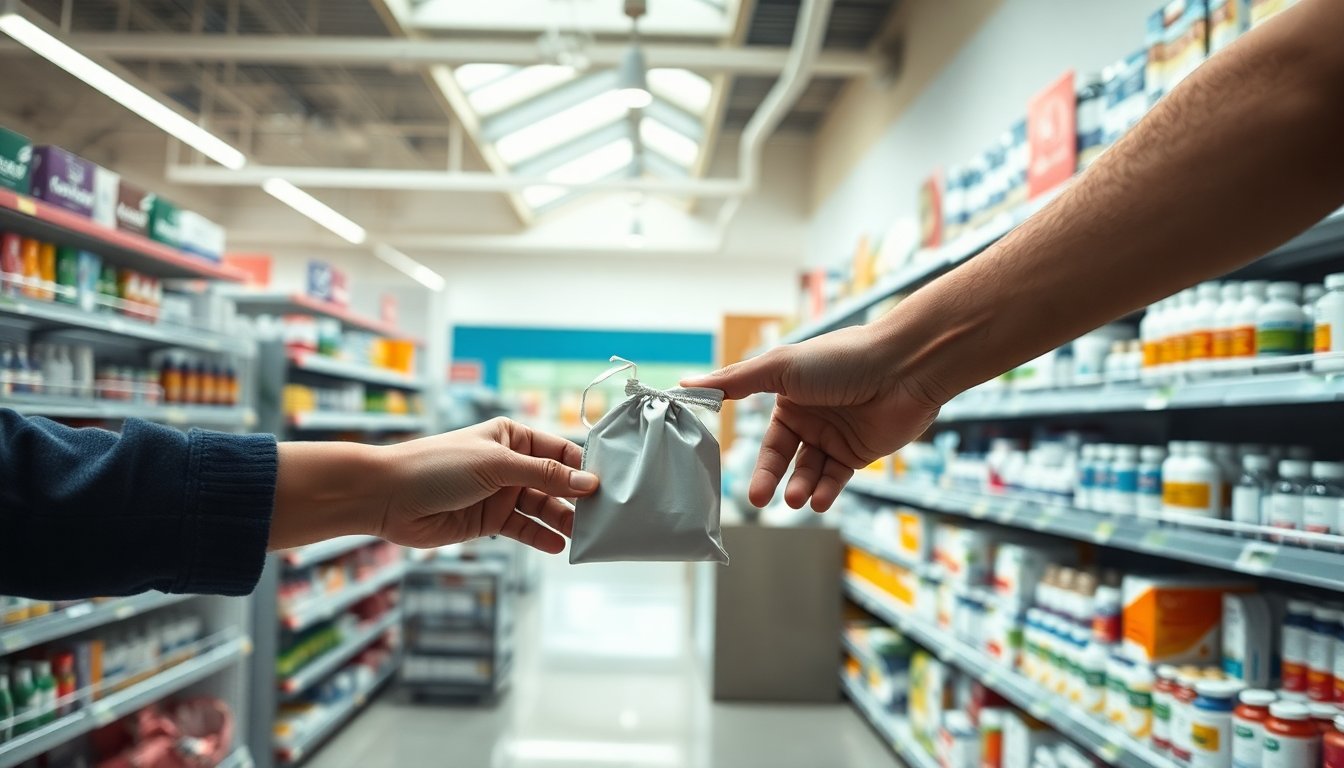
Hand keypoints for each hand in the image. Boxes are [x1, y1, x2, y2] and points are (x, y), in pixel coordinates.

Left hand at [375, 417, 596, 552]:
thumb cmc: (437, 466)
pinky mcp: (488, 521)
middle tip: (603, 516)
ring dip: (562, 521)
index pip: (560, 451)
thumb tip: (588, 483)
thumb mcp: (496, 464)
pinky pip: (523, 529)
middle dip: (577, 499)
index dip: (583, 468)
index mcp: (513, 437)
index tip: (609, 484)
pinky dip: (540, 538)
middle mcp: (510, 465)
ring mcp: (500, 494)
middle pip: (555, 483)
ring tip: (584, 536)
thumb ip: (543, 475)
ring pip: (542, 508)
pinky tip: (558, 547)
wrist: (388, 497)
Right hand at [683, 324, 942, 511]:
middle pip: (784, 460)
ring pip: (809, 473)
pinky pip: (836, 479)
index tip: (734, 481)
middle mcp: (811, 418)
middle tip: (760, 500)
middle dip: (771, 481)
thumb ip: (734, 381)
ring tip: (796, 498)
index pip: (766, 438)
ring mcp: (836, 437)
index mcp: (790, 397)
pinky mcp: (860, 454)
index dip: (754, 460)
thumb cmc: (840, 359)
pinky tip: (817, 500)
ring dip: (801, 488)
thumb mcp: (780, 367)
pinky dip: (825, 492)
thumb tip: (684, 383)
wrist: (903, 368)